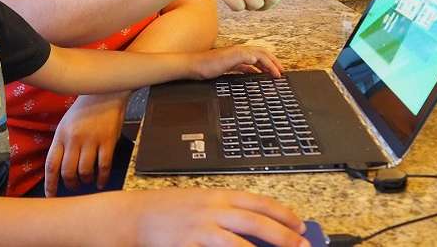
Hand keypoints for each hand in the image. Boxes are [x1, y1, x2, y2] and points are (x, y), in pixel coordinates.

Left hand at [44, 93, 127, 196]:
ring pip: (84, 171)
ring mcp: (91, 140)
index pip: (51, 165)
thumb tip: (60, 167)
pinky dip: (102, 178)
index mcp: (61, 135)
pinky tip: (101, 181)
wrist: (104, 93)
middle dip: (70, 184)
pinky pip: (103, 166)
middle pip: (67, 171)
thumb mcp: (66, 124)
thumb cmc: (84, 109)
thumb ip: (62, 143)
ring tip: (87, 180)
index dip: (50, 184)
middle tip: (74, 186)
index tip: (51, 195)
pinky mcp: (108, 141)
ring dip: (85, 181)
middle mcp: (74, 139)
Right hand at [125, 188, 308, 246]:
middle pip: (257, 221)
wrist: (134, 217)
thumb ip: (225, 212)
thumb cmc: (168, 211)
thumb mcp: (200, 202)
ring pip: (242, 243)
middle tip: (302, 246)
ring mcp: (202, 229)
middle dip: (284, 236)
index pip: (259, 201)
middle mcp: (214, 209)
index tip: (300, 225)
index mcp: (219, 195)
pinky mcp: (189, 245)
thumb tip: (256, 225)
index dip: (283, 214)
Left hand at [191, 46, 281, 80]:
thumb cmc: (207, 64)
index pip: (262, 55)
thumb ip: (242, 56)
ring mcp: (234, 59)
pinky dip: (254, 70)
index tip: (279, 74)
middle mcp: (239, 53)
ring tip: (271, 74)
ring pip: (254, 61)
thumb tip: (256, 57)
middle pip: (261, 55)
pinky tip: (254, 76)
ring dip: (264, 66)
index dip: (272, 64)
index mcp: (241, 51)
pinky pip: (246, 67)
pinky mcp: (228, 65)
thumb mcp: (226, 60)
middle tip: (280, 72)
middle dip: (272, 62)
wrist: (192, 67)